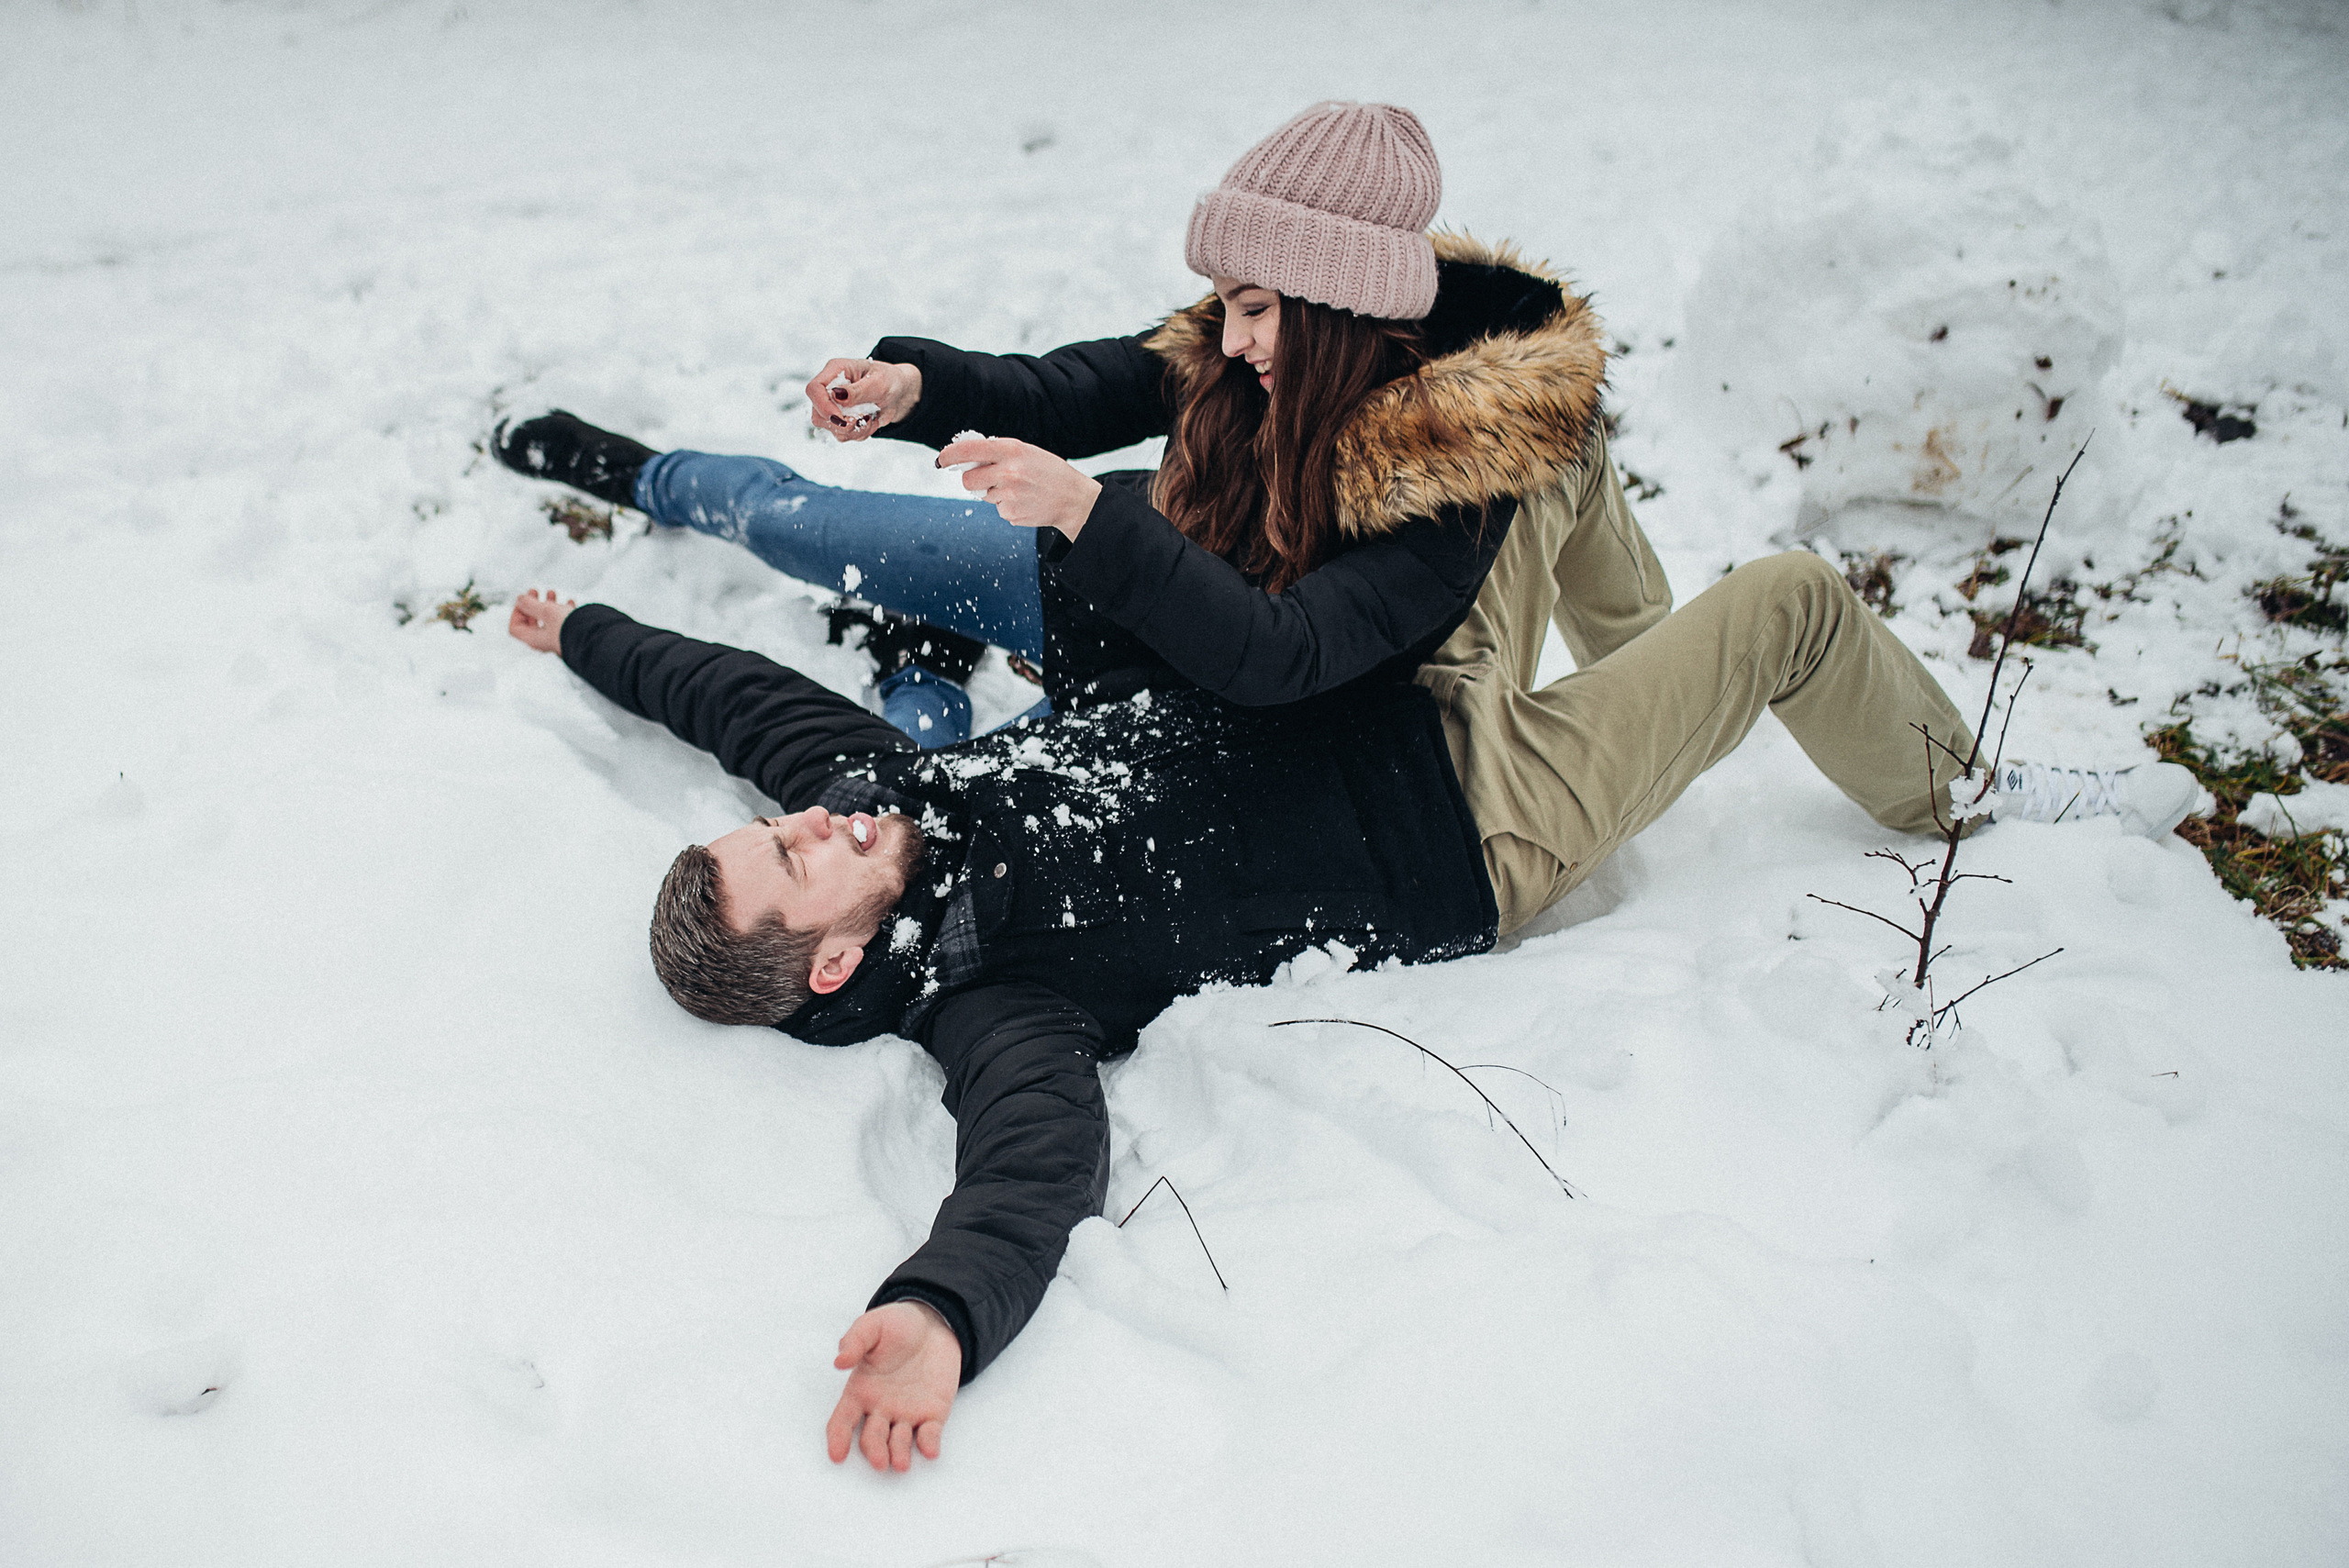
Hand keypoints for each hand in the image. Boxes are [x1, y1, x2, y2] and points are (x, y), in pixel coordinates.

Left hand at [507, 589, 575, 653]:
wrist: (595, 638)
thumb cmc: (569, 628)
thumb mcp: (547, 611)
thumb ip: (530, 604)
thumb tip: (519, 599)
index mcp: (534, 639)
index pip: (516, 627)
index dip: (517, 612)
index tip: (524, 600)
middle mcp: (544, 641)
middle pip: (531, 622)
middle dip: (532, 604)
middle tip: (535, 591)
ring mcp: (558, 639)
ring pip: (548, 620)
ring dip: (548, 604)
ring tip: (552, 591)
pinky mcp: (571, 635)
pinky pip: (563, 622)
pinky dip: (563, 610)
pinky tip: (569, 601)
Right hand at [806, 357, 921, 440]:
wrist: (898, 393)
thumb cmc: (889, 380)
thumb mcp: (879, 382)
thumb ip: (858, 390)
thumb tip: (837, 395)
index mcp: (835, 371)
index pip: (814, 389)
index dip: (822, 406)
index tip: (840, 417)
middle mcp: (830, 389)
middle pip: (818, 414)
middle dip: (842, 423)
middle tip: (864, 418)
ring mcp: (834, 406)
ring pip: (830, 428)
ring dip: (854, 429)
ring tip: (871, 417)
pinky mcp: (841, 420)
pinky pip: (843, 435)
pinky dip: (859, 433)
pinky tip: (870, 421)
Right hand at [825, 1301, 959, 1471]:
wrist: (935, 1322)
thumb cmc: (897, 1325)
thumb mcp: (873, 1325)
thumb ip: (855, 1341)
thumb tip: (839, 1361)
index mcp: (861, 1391)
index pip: (843, 1420)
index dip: (837, 1438)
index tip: (837, 1455)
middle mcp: (881, 1409)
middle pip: (872, 1438)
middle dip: (874, 1451)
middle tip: (879, 1462)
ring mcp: (907, 1414)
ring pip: (899, 1443)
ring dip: (899, 1455)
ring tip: (900, 1464)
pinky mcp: (933, 1414)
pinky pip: (930, 1434)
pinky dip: (929, 1444)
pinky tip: (930, 1450)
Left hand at [938, 437, 1101, 540]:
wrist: (1073, 499)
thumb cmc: (1048, 472)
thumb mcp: (1026, 452)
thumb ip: (998, 452)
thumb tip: (964, 457)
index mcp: (1011, 450)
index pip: (969, 449)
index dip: (950, 455)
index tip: (941, 459)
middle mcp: (1008, 472)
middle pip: (968, 480)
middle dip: (973, 480)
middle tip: (988, 479)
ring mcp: (1009, 495)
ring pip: (983, 496)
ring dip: (994, 493)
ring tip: (1019, 489)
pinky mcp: (1011, 514)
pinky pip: (997, 510)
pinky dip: (1008, 506)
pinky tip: (1025, 501)